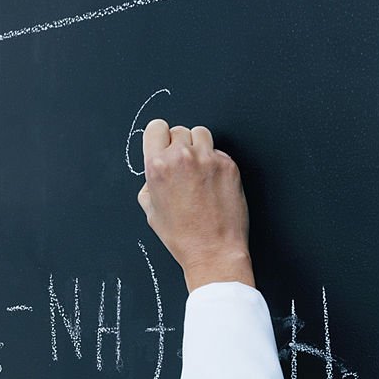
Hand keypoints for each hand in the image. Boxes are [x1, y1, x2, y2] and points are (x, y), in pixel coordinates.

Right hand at [136, 119, 254, 291]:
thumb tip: (155, 171)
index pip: (156, 127)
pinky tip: (213, 185)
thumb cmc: (182, 237)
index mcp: (157, 167)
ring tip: (199, 171)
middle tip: (184, 169)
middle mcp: (182, 158)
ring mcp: (207, 159)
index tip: (165, 147)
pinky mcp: (228, 165)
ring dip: (198, 148)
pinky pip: (218, 152)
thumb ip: (150, 183)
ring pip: (200, 134)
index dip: (160, 138)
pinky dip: (215, 164)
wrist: (213, 251)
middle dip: (180, 146)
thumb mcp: (151, 212)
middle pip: (179, 130)